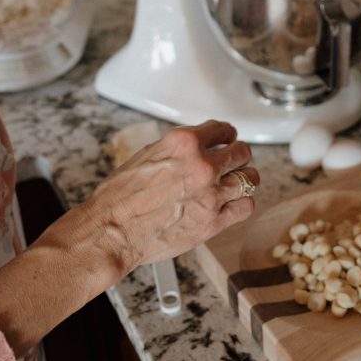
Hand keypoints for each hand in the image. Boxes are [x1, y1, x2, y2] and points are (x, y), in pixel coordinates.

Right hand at [36, 119, 258, 282]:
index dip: (227, 135)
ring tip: (236, 184)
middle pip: (241, 153)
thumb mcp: (147, 156)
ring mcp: (211, 194)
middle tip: (234, 163)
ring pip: (249, 179)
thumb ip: (177, 150)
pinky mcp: (214, 221)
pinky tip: (232, 204)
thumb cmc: (119, 198)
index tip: (229, 139)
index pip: (222, 130)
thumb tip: (195, 148)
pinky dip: (241, 204)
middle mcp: (201, 165)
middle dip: (237, 157)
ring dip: (243, 180)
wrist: (111, 231)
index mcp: (183, 143)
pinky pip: (245, 206)